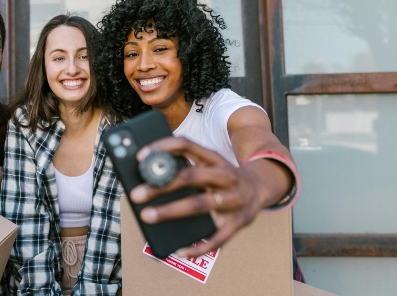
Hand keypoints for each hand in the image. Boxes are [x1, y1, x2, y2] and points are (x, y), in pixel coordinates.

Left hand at [129, 137, 265, 257]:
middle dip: (161, 186)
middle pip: (190, 177)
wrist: (260, 188)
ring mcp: (233, 199)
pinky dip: (198, 246)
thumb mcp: (208, 165)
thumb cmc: (221, 177)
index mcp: (213, 158)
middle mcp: (225, 176)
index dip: (163, 148)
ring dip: (171, 211)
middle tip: (136, 194)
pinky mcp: (239, 222)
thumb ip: (183, 166)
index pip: (186, 145)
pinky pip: (217, 238)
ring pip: (199, 204)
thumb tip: (146, 173)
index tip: (140, 156)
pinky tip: (179, 250)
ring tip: (148, 216)